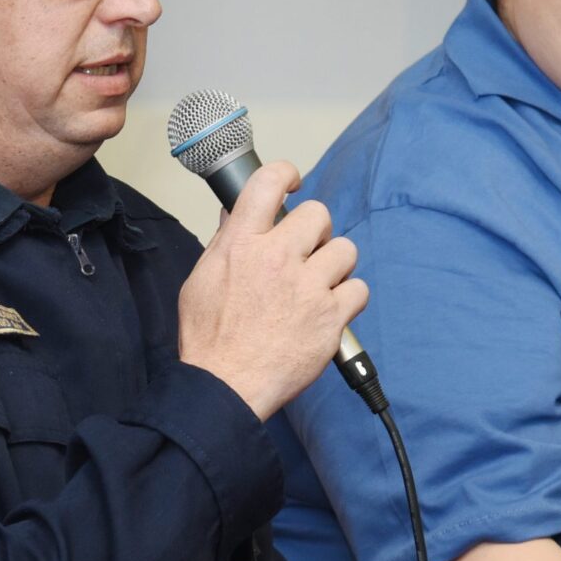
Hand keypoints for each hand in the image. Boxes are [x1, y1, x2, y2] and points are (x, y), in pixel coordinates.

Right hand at [177, 160, 366, 418]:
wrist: (225, 386)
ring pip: (345, 250)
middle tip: (306, 252)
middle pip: (318, 215)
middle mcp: (276, 258)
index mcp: (241, 244)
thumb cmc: (210, 339)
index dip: (286, 174)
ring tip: (319, 284)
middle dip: (315, 231)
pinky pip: (359, 289)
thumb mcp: (201, 279)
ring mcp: (307, 287)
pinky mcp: (331, 317)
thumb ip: (224, 243)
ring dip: (335, 265)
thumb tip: (236, 215)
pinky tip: (330, 310)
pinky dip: (348, 299)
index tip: (293, 183)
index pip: (268, 182)